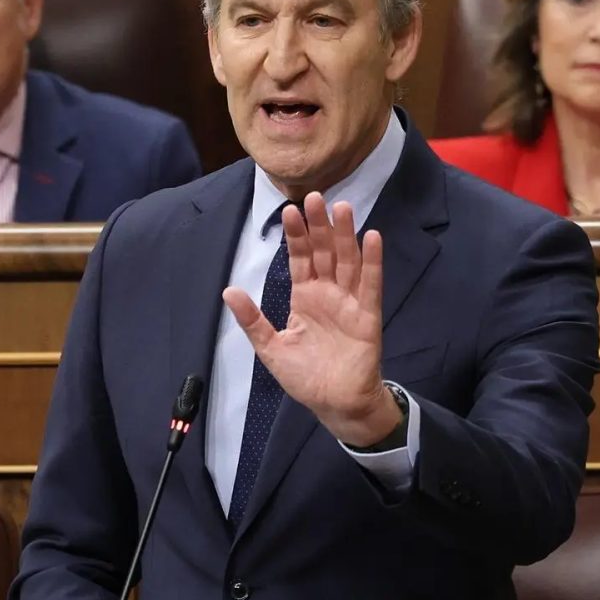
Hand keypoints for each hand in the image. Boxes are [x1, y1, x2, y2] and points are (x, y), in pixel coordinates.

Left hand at [222, 191, 401, 445]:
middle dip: (319, 226)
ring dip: (345, 235)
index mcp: (305, 298)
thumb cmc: (305, 376)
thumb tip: (228, 291)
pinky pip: (371, 285)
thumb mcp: (271, 348)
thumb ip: (252, 320)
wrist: (334, 403)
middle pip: (324, 252)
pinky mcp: (367, 316)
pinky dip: (372, 261)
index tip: (290, 209)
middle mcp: (328, 294)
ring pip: (348, 261)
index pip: (300, 259)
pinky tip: (372, 237)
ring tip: (342, 207)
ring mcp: (349, 303)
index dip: (296, 235)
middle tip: (316, 196)